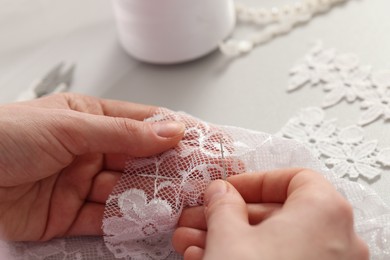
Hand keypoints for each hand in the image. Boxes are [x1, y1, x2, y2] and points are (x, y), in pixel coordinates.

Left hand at [0, 93, 184, 240]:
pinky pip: (104, 219)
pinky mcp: (68, 215)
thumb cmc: (5, 136)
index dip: (170, 130)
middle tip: (195, 175)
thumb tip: (169, 130)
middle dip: (165, 168)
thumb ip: (122, 132)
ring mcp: (80, 183)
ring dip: (148, 196)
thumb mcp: (70, 126)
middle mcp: (88, 150)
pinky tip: (143, 219)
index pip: (139, 123)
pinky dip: (124, 221)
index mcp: (89, 118)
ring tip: (176, 200)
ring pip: (125, 191)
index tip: (200, 139)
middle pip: (137, 160)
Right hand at [173, 168, 368, 259]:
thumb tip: (220, 192)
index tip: (227, 189)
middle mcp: (337, 242)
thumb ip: (223, 204)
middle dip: (228, 215)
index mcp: (324, 212)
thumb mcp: (228, 237)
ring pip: (273, 243)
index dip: (255, 181)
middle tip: (199, 217)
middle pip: (277, 214)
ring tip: (192, 243)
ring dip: (229, 238)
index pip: (293, 178)